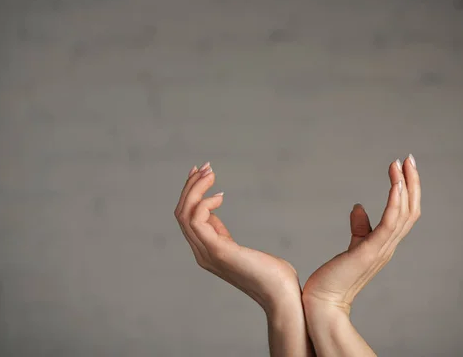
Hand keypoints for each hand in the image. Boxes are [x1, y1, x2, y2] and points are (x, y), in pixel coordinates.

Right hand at [173, 162, 301, 311]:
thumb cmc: (268, 273)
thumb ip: (222, 234)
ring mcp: (207, 253)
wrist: (281, 296)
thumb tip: (212, 214)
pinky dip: (205, 203)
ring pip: (185, 214)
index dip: (190, 192)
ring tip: (210, 174)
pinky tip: (220, 196)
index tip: (200, 172)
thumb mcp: (238, 247)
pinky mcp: (218, 252)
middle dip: (191, 186)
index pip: (185, 217)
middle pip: (181, 212)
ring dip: (195, 189)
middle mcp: (200, 252)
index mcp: (204, 250)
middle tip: (205, 166)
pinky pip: (197, 222)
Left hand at [303, 155, 421, 315]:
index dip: (407, 190)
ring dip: (405, 186)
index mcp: (385, 244)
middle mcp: (388, 246)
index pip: (404, 213)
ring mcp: (381, 249)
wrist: (322, 302)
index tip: (402, 167)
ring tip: (402, 164)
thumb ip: (359, 228)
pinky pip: (390, 223)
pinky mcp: (370, 251)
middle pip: (410, 210)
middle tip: (409, 158)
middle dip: (412, 182)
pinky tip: (395, 184)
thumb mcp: (352, 247)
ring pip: (404, 213)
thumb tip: (358, 207)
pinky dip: (395, 202)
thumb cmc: (335, 277)